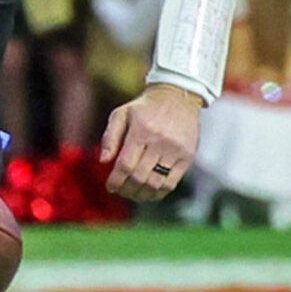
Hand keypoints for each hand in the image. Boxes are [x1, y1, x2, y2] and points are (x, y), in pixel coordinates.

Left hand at [100, 84, 202, 200]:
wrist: (178, 96)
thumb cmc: (144, 108)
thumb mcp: (121, 114)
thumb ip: (109, 137)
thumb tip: (102, 161)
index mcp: (142, 131)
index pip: (125, 164)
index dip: (116, 180)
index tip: (110, 187)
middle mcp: (160, 141)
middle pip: (140, 176)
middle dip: (126, 189)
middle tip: (120, 191)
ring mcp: (176, 150)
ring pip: (156, 183)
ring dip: (141, 194)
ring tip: (133, 194)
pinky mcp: (188, 156)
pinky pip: (172, 182)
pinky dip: (159, 192)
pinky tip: (149, 193)